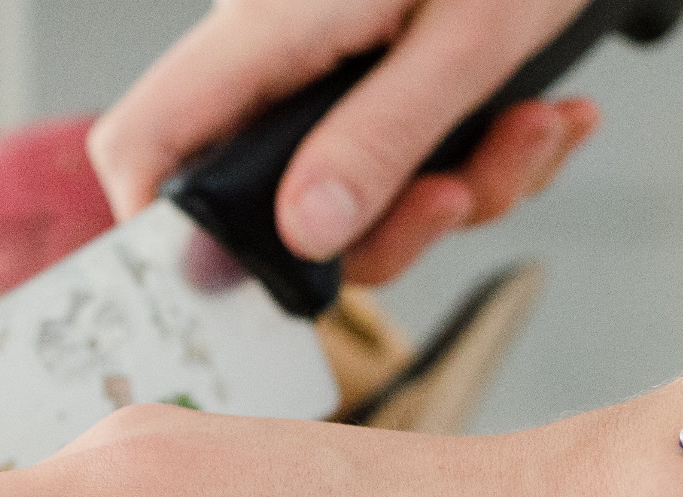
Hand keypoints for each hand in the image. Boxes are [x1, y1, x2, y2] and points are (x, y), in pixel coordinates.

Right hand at [89, 0, 600, 283]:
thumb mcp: (469, 35)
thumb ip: (382, 135)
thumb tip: (305, 231)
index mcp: (263, 30)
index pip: (145, 142)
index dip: (159, 227)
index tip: (230, 280)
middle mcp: (275, 56)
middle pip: (265, 201)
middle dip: (382, 229)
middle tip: (457, 195)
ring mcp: (324, 69)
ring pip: (351, 196)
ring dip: (458, 191)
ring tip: (532, 129)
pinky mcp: (375, 76)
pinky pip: (403, 162)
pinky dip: (482, 159)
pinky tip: (537, 116)